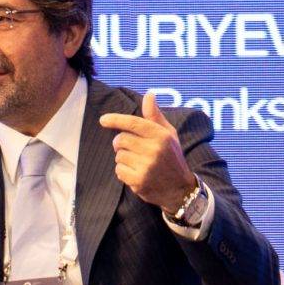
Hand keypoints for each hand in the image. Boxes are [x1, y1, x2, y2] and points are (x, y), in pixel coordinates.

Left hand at [98, 91, 199, 209]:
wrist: (180, 190)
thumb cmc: (172, 158)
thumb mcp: (169, 135)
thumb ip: (155, 116)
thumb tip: (149, 94)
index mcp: (161, 135)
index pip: (133, 123)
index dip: (116, 120)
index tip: (103, 120)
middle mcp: (154, 150)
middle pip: (120, 139)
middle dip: (120, 143)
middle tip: (131, 148)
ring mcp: (146, 166)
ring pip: (118, 155)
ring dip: (123, 158)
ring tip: (138, 162)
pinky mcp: (139, 181)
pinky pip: (119, 170)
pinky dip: (123, 171)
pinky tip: (136, 173)